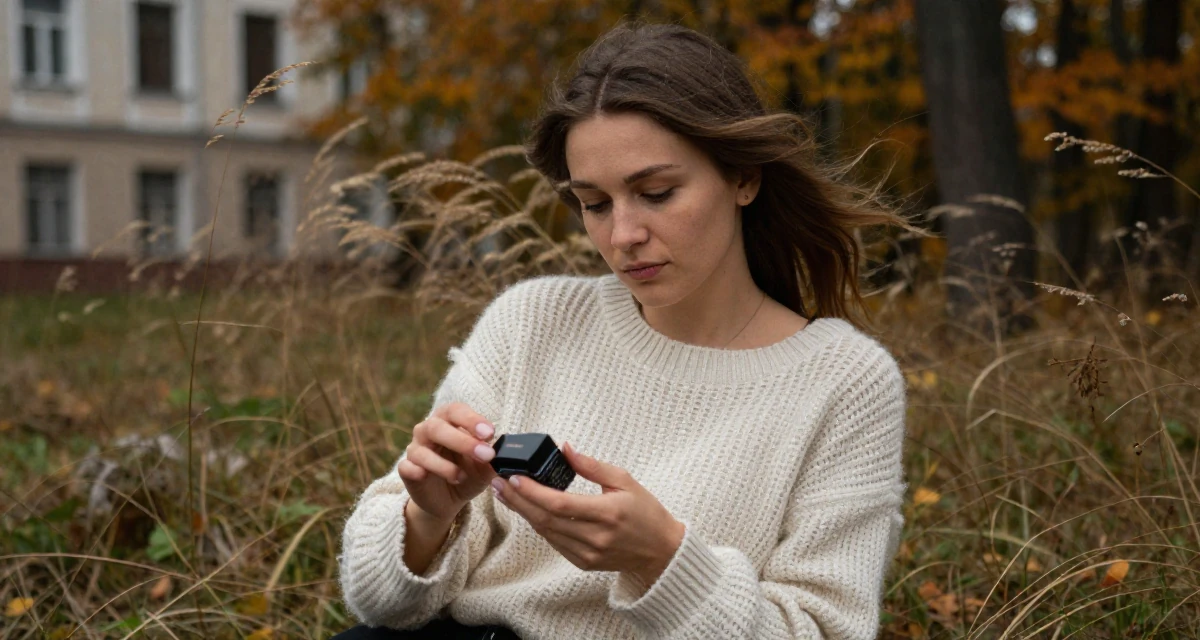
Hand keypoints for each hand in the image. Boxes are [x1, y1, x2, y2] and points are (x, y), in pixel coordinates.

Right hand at [397, 402, 498, 523]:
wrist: (449, 499)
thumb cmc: (469, 473)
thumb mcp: (485, 467)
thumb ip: (492, 458)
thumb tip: (502, 453)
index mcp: (448, 420)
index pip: (455, 410)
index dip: (472, 420)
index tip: (490, 433)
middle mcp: (428, 430)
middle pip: (437, 427)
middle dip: (462, 441)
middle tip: (485, 455)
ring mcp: (415, 450)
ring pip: (422, 450)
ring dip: (443, 464)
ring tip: (461, 476)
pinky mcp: (407, 470)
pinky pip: (406, 467)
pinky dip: (416, 470)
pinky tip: (426, 475)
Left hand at [491, 441, 684, 587]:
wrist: (660, 550)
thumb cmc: (646, 511)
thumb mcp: (625, 481)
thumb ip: (592, 466)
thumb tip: (565, 449)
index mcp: (608, 513)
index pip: (560, 504)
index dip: (533, 492)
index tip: (513, 477)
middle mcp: (596, 537)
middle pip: (546, 519)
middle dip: (518, 500)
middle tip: (498, 482)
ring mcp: (588, 554)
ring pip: (546, 532)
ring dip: (523, 512)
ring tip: (506, 493)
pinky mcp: (583, 563)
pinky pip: (554, 542)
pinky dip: (538, 524)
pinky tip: (527, 509)